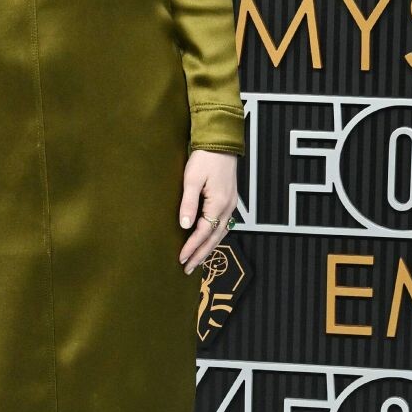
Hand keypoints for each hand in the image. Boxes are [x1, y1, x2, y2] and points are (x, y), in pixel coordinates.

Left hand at [178, 150, 237, 274]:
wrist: (221, 143)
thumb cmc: (205, 158)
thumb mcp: (192, 179)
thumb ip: (188, 203)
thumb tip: (185, 226)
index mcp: (218, 204)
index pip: (203, 232)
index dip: (191, 247)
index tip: (181, 258)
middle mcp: (228, 208)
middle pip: (214, 238)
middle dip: (200, 255)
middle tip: (188, 268)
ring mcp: (231, 205)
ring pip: (220, 234)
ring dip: (208, 248)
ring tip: (196, 260)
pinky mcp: (229, 201)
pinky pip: (222, 225)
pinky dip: (213, 237)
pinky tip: (206, 242)